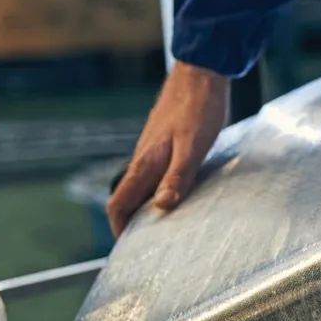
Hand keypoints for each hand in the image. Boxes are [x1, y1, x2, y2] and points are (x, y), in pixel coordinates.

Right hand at [106, 60, 229, 237]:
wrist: (201, 73)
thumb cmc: (198, 108)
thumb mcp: (193, 147)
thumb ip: (178, 176)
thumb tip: (162, 206)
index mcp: (145, 163)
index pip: (118, 203)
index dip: (118, 227)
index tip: (126, 248)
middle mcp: (143, 158)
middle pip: (127, 198)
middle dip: (131, 223)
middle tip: (148, 244)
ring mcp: (153, 150)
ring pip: (141, 186)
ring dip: (146, 207)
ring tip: (165, 226)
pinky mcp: (164, 143)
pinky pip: (154, 174)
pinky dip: (159, 190)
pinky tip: (179, 194)